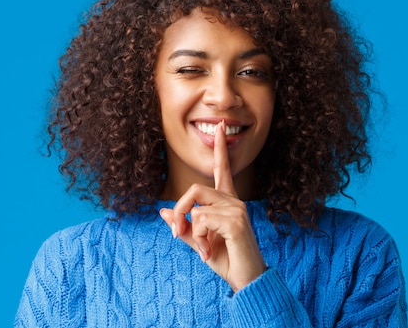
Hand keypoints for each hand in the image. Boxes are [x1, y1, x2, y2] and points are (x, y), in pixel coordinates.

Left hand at [159, 121, 266, 291]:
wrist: (246, 280)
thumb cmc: (225, 260)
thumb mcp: (198, 242)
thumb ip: (183, 225)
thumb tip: (162, 210)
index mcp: (227, 202)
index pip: (223, 169)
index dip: (220, 148)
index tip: (219, 127)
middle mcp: (234, 201)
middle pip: (195, 189)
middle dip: (179, 211)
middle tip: (176, 233)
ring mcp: (237, 209)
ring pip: (196, 208)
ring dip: (191, 231)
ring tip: (203, 250)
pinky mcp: (236, 221)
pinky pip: (201, 220)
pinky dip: (198, 239)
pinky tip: (208, 251)